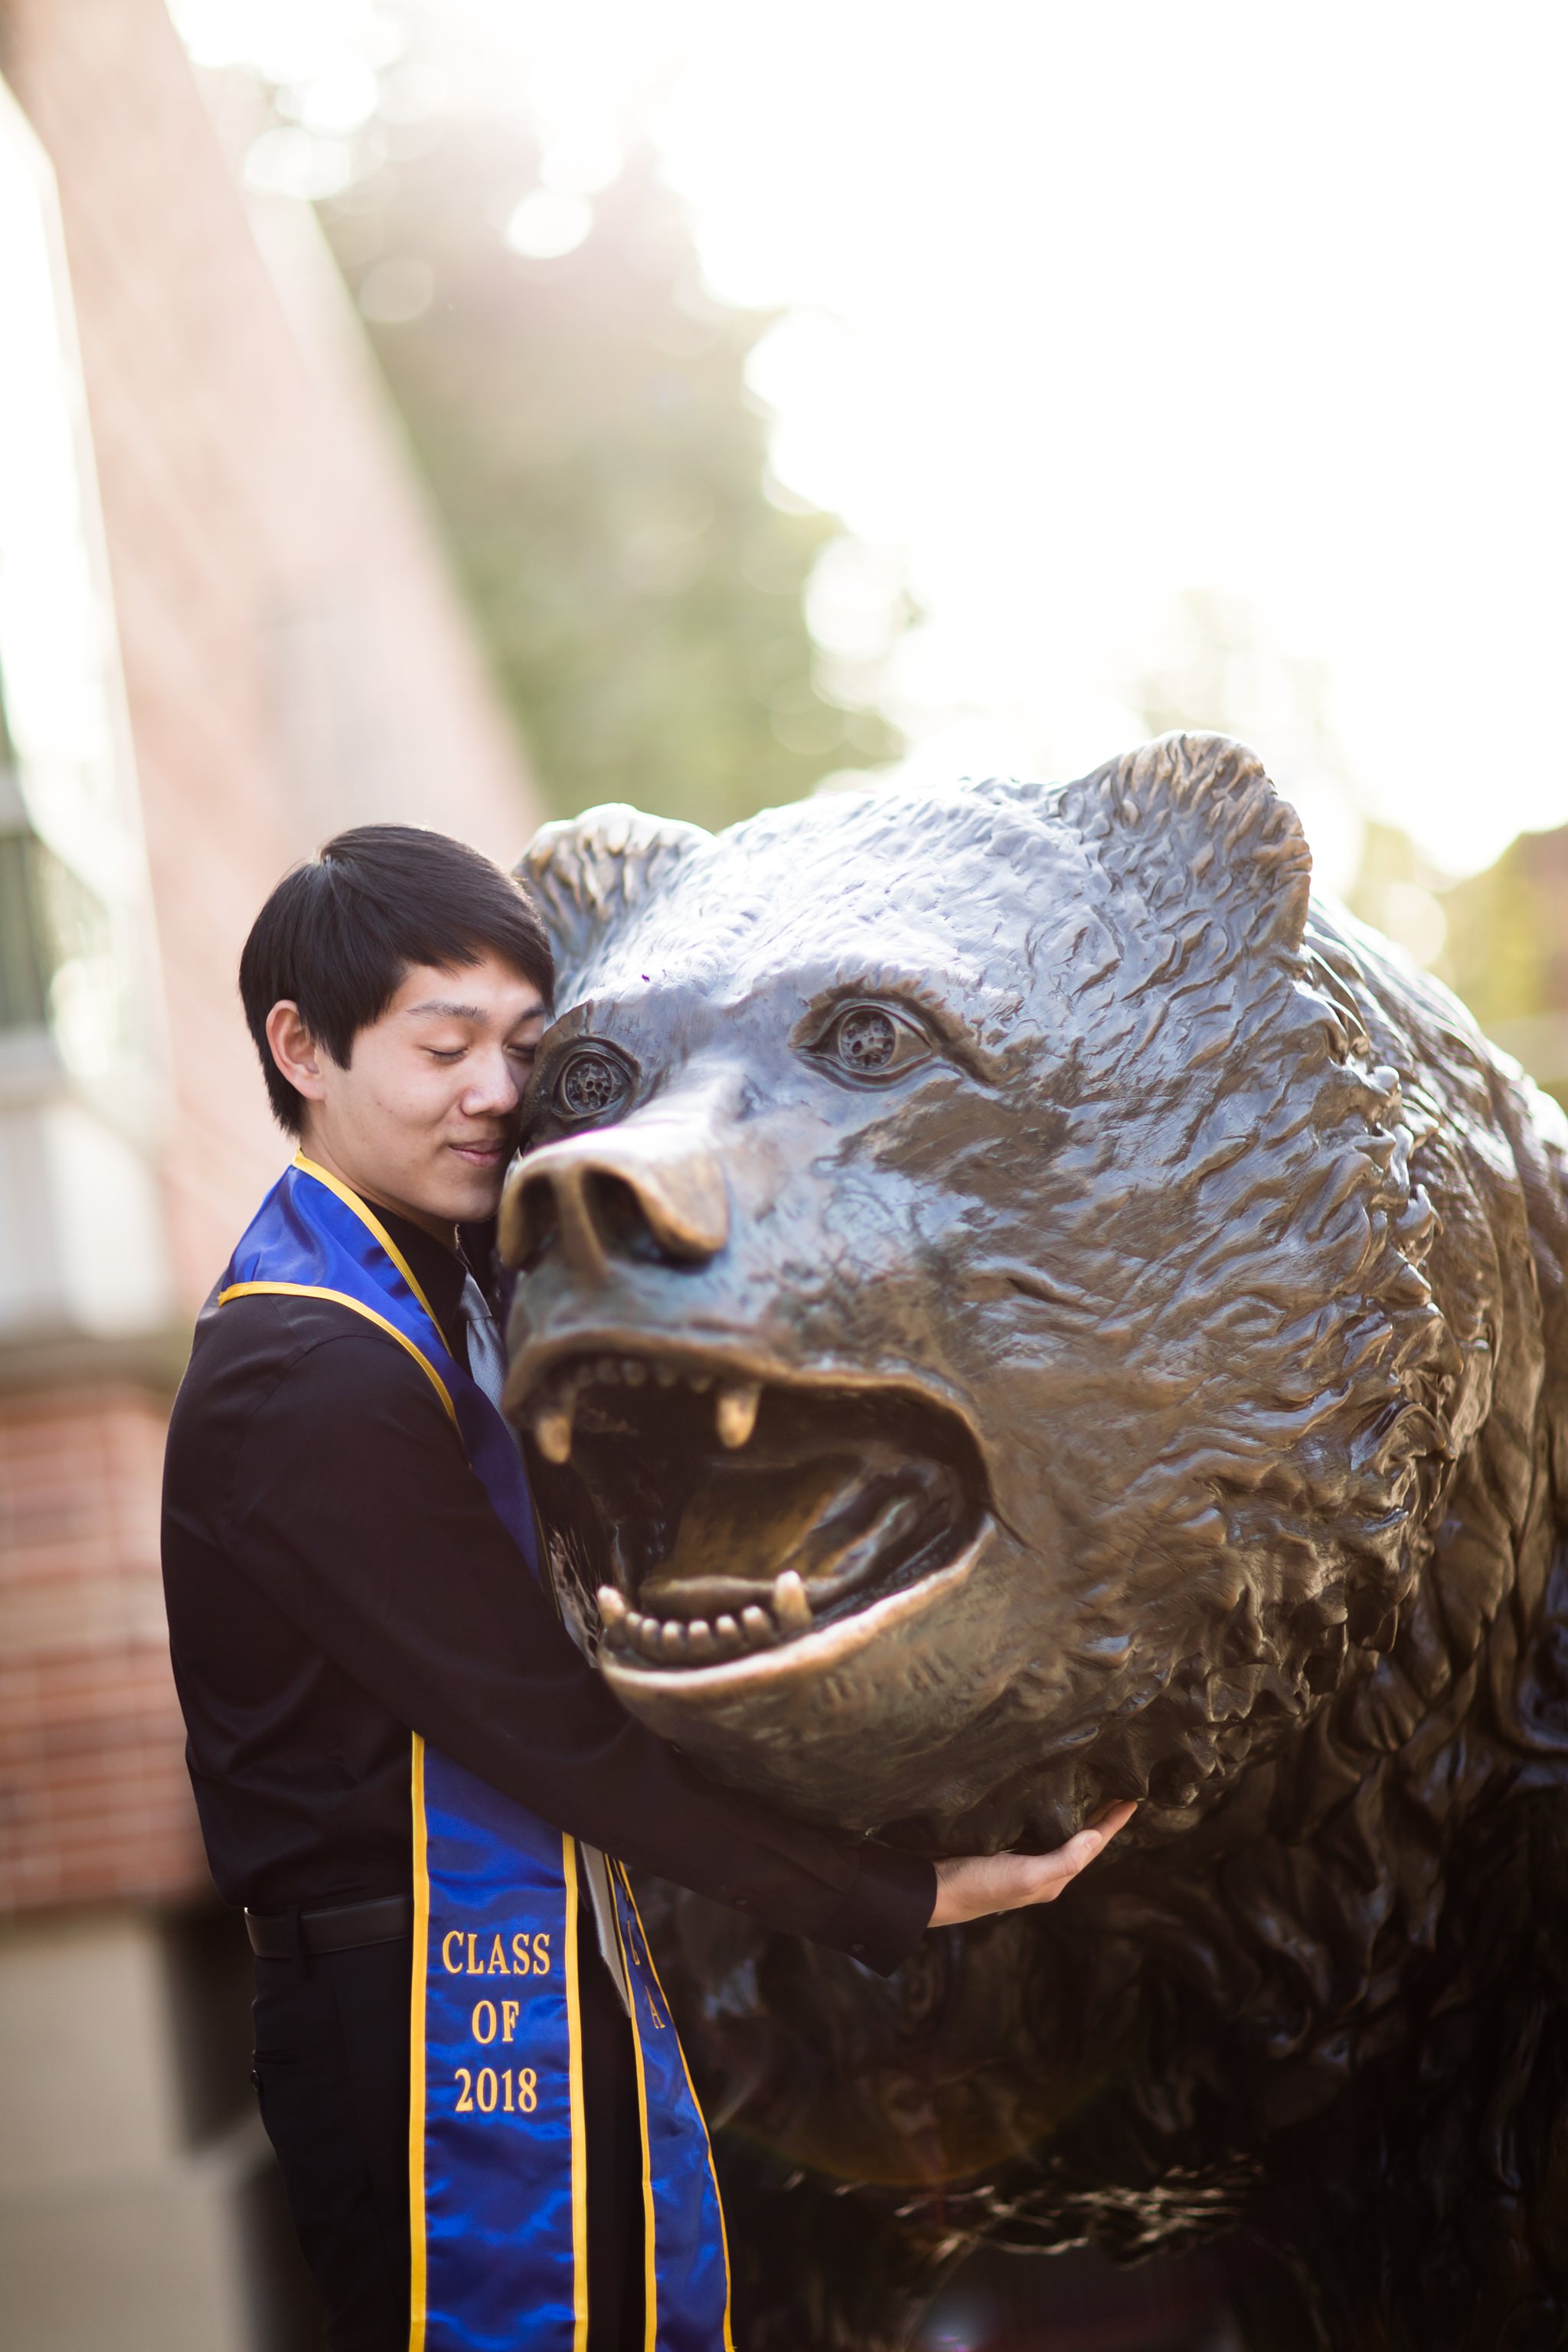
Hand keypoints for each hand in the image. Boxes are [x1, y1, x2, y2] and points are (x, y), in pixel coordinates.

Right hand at [927, 1801, 1136, 1927]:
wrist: (931, 1892)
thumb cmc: (978, 1885)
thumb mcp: (1025, 1876)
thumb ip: (1063, 1859)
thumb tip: (1096, 1836)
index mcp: (1052, 1879)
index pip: (1092, 1846)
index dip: (1113, 1823)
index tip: (1133, 1797)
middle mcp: (1040, 1871)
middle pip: (1079, 1840)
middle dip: (1099, 1817)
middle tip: (1117, 1787)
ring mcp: (1020, 1861)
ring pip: (1059, 1834)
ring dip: (1077, 1814)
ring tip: (1090, 1790)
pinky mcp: (1000, 1849)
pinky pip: (1035, 1829)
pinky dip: (1049, 1814)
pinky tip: (1045, 1801)